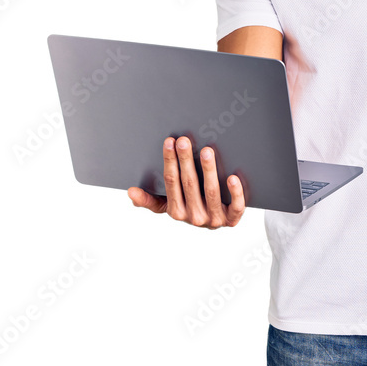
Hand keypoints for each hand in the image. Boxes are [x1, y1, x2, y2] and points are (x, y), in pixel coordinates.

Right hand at [128, 136, 244, 228]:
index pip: (171, 183)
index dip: (170, 162)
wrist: (216, 224)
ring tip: (207, 151)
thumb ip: (149, 200)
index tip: (169, 142)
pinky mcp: (233, 219)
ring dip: (209, 170)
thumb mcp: (167, 207)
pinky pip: (236, 206)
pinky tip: (232, 177)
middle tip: (184, 141)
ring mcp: (215, 218)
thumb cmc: (189, 209)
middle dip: (186, 160)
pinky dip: (235, 192)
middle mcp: (195, 217)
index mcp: (176, 212)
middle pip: (190, 184)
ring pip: (212, 192)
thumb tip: (130, 192)